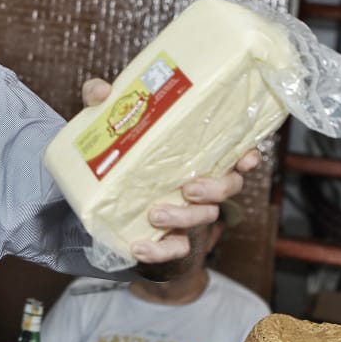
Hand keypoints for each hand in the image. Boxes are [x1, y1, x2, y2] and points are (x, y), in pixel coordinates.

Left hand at [77, 75, 260, 264]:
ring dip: (185, 217)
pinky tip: (140, 245)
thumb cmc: (114, 147)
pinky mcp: (166, 234)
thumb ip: (100, 97)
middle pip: (229, 186)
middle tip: (188, 187)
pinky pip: (175, 248)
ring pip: (206, 216)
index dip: (247, 156)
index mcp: (194, 151)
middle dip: (216, 188)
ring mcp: (186, 209)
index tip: (244, 159)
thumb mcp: (105, 117)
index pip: (235, 151)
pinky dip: (161, 251)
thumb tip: (103, 91)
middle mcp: (198, 180)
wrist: (93, 192)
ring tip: (155, 214)